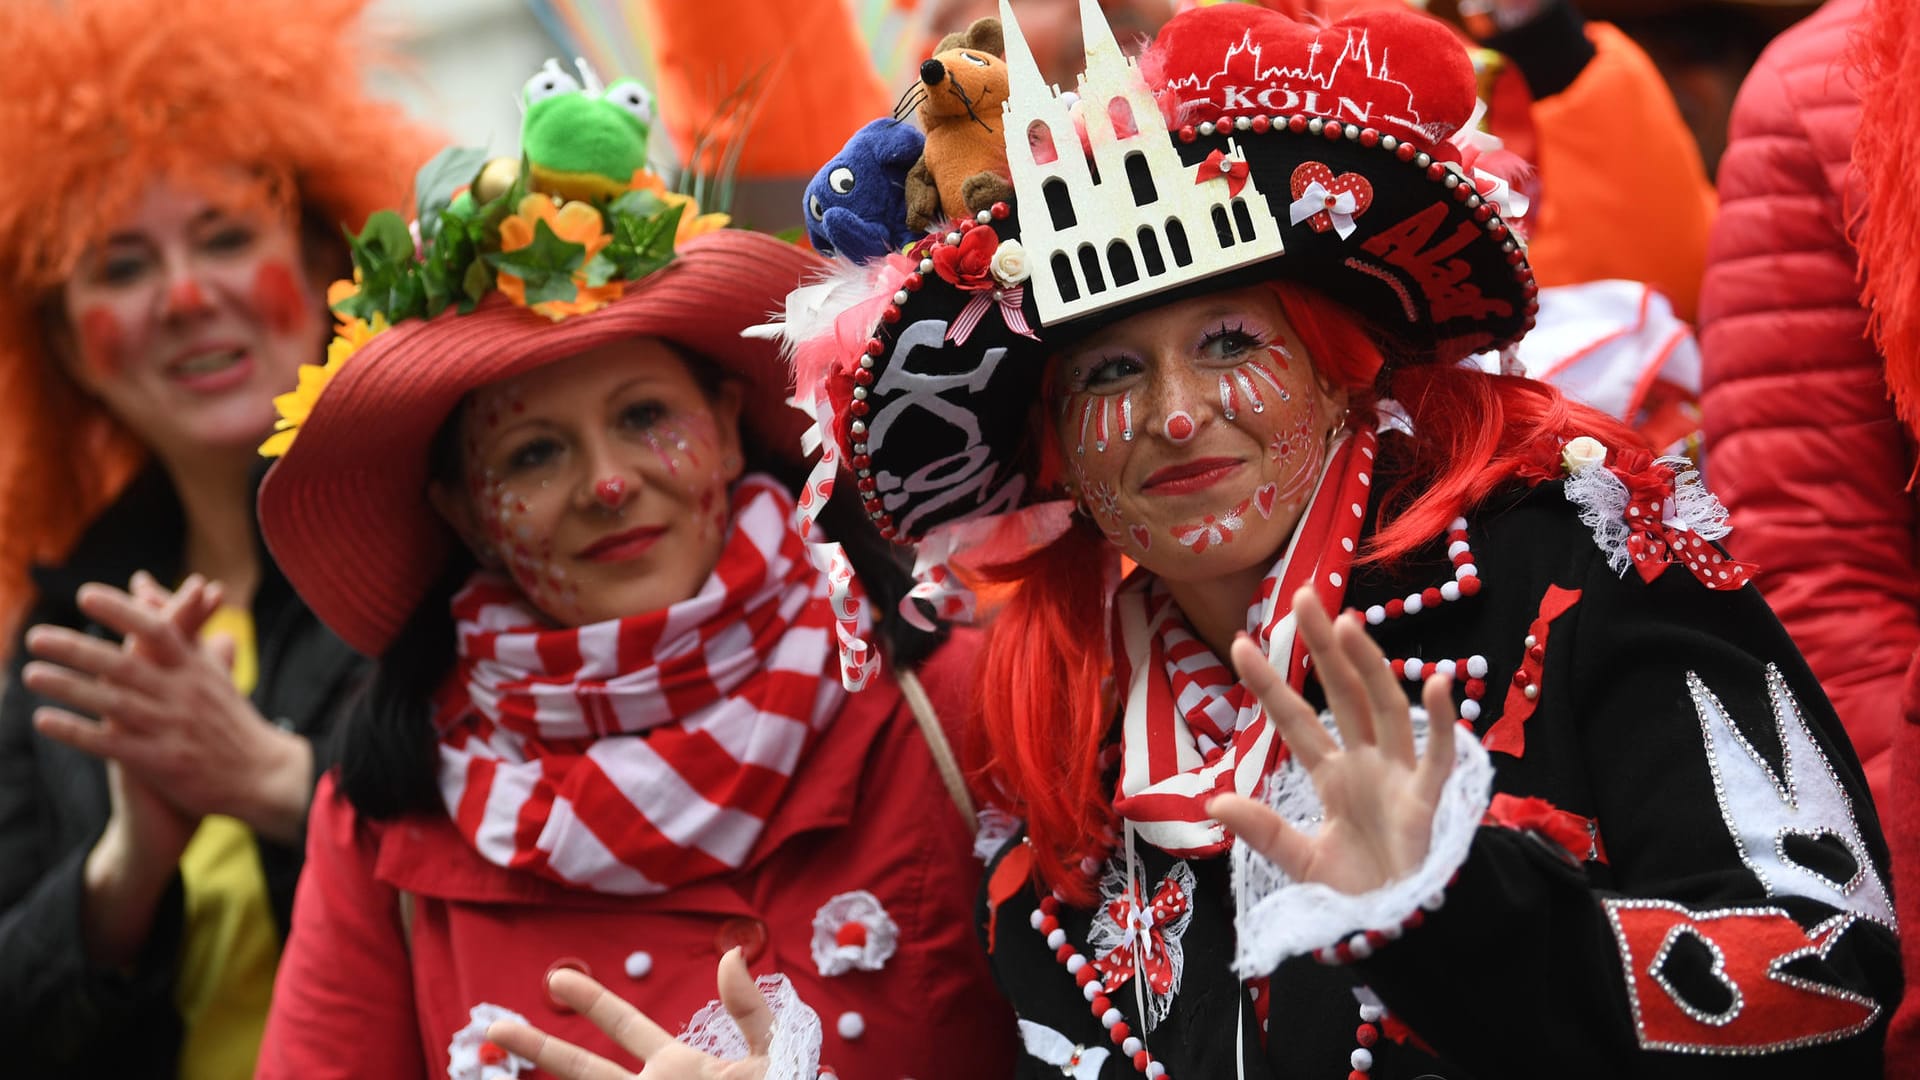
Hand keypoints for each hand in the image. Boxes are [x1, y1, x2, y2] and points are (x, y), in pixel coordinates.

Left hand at [22, 575, 313, 843]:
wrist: (261, 776)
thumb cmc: (229, 719)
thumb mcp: (211, 669)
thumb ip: (181, 628)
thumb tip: (147, 585)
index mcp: (197, 670)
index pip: (160, 631)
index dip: (125, 611)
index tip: (87, 595)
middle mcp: (184, 695)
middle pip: (126, 666)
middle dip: (79, 650)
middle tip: (37, 637)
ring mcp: (173, 728)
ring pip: (113, 704)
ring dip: (69, 688)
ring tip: (31, 674)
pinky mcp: (163, 762)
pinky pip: (112, 745)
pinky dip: (77, 732)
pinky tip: (45, 720)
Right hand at [486, 948, 773, 1079]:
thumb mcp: (774, 1057)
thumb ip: (752, 1011)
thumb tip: (730, 956)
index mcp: (678, 1067)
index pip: (626, 1028)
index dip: (592, 1003)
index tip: (557, 983)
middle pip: (583, 1069)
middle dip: (540, 1046)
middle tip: (496, 1023)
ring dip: (544, 1077)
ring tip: (497, 1054)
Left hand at [1207, 586, 1457, 894]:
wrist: (1400, 926)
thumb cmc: (1356, 890)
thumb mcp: (1299, 860)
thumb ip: (1263, 829)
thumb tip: (1213, 799)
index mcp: (1332, 775)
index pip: (1295, 719)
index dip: (1270, 683)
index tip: (1240, 643)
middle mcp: (1366, 762)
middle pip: (1342, 693)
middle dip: (1324, 647)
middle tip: (1303, 596)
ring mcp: (1398, 775)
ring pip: (1385, 708)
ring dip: (1370, 666)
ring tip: (1350, 623)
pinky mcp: (1427, 799)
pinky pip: (1437, 754)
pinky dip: (1440, 720)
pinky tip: (1438, 682)